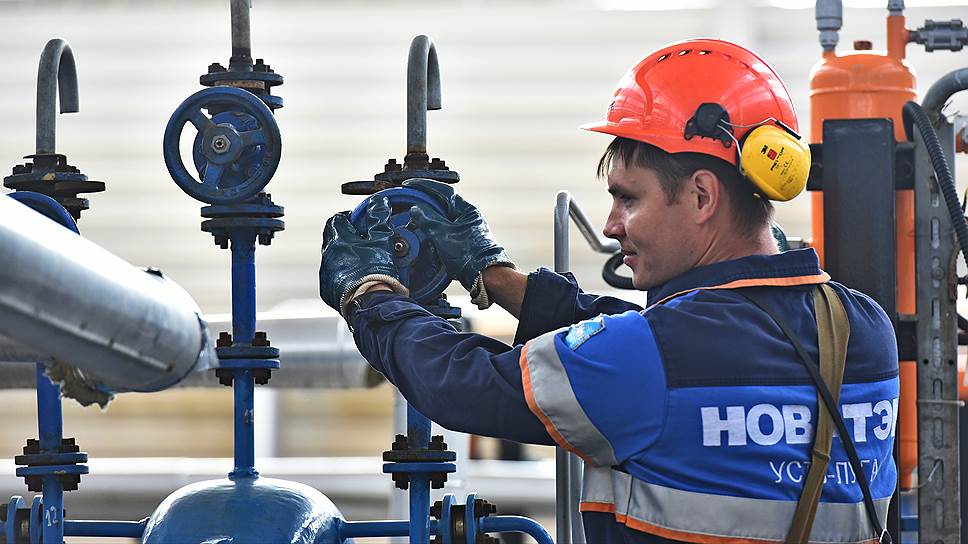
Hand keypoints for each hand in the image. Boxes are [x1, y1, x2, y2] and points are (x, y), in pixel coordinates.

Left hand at [319, 196, 406, 317]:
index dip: (347, 217)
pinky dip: (343, 274)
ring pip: (332, 258)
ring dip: (344, 257)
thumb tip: (378, 201)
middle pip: (332, 238)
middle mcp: (328, 255)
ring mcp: (326, 273)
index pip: (336, 220)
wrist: (371, 302)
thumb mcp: (382, 239)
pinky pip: (333, 277)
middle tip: (361, 239)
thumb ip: (378, 218)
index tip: (357, 221)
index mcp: (338, 240)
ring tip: (362, 261)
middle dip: (345, 236)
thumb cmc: (376, 271)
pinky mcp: (327, 290)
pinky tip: (357, 278)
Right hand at [403, 178, 513, 292]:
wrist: (485, 276)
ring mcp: (467, 228)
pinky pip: (446, 228)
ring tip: (413, 217)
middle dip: (425, 201)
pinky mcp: (464, 240)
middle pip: (443, 203)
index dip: (425, 186)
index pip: (444, 191)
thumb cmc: (469, 254)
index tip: (410, 183)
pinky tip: (425, 232)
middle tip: (410, 200)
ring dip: (429, 216)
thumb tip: (416, 209)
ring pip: (444, 217)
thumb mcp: (443, 234)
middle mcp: (468, 216)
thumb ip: (428, 220)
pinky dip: (434, 228)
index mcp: (467, 210)